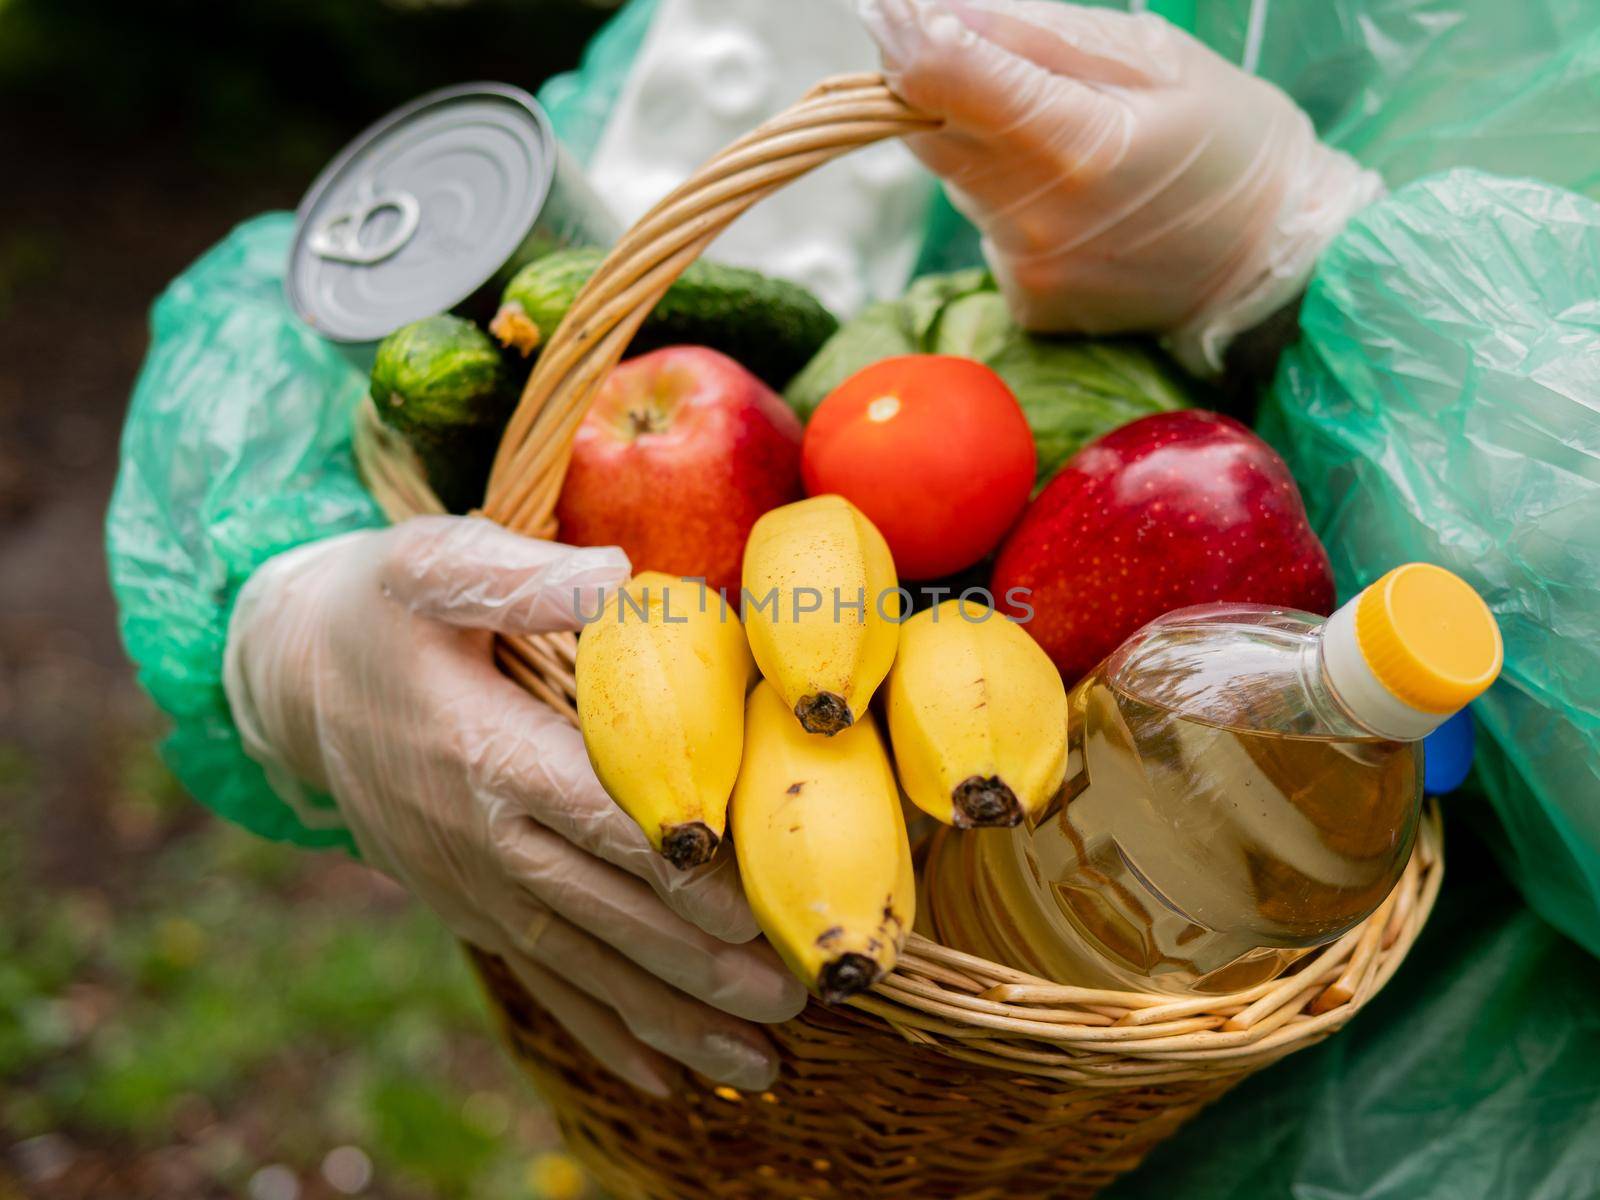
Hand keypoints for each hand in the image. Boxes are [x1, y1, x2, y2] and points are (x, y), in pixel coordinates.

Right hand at [224, 516, 806, 1094]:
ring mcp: (471, 882)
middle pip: (603, 908)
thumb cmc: (382, 607)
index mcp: (482, 747)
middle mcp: (479, 833)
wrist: (291, 678)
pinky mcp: (469, 905)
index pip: (593, 816)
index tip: (744, 909)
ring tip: (757, 1062)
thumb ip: (520, 578)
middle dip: (696, 961)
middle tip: (790, 996)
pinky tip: (667, 1078)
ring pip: (582, 963)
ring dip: (669, 1015)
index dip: (669, 865)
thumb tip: (618, 581)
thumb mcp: (432, 564)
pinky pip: (543, 979)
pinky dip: (604, 1031)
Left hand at [859, 0, 1381, 371]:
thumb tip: (943, 9)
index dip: (906, 33)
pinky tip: (1074, 198)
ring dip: (984, 143)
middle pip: (930, 130)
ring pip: (958, 178)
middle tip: (986, 61)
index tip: (889, 5)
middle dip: (938, 85)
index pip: (943, 80)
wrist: (1273, 263)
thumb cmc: (1230, 144)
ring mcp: (1028, 267)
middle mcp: (1037, 217)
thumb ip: (1040, 35)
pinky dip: (1010, 200)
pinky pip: (987, 228)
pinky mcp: (1028, 300)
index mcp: (1076, 143)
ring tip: (1067, 138)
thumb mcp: (1154, 59)